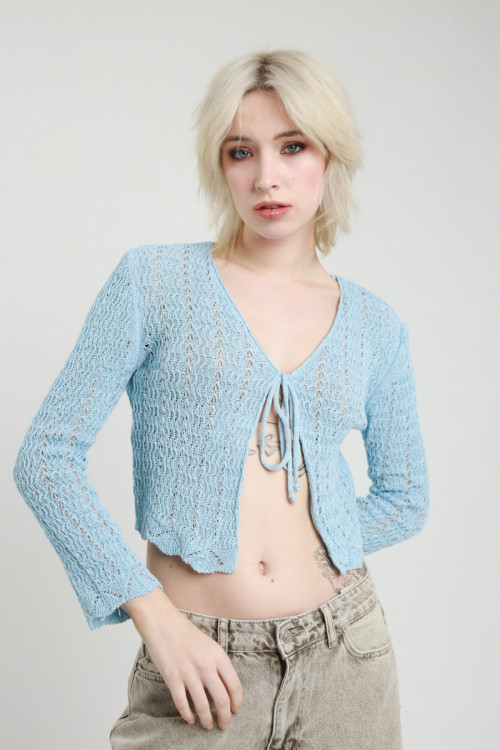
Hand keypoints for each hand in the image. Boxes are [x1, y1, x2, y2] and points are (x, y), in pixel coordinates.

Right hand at [122, 587, 242, 729]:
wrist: (162, 622)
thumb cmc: (185, 633)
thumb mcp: (209, 645)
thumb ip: (218, 664)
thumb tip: (225, 688)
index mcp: (218, 655)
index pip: (234, 685)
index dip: (237, 702)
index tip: (236, 710)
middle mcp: (206, 665)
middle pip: (222, 699)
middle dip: (225, 717)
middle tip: (224, 725)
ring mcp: (189, 672)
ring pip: (203, 706)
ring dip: (207, 719)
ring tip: (208, 725)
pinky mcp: (172, 678)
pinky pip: (183, 704)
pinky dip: (188, 715)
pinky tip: (190, 719)